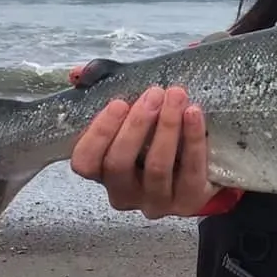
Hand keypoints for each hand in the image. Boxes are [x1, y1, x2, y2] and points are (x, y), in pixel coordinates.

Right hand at [68, 69, 219, 218]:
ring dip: (166, 127)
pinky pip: (190, 171)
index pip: (85, 162)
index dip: (98, 133)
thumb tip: (77, 74)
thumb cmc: (153, 134)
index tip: (118, 102)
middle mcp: (124, 193)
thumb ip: (101, 89)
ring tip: (176, 96)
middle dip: (137, 125)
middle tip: (154, 93)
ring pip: (157, 168)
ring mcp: (156, 202)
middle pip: (119, 164)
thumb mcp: (128, 113)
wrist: (199, 165)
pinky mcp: (188, 201)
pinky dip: (193, 139)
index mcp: (102, 173)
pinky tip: (194, 113)